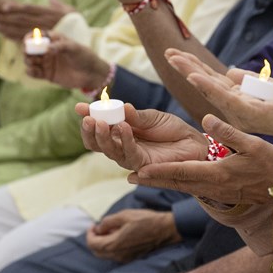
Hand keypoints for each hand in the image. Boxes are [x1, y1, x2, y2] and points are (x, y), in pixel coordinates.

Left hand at [0, 0, 71, 41]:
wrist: (81, 48)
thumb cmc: (77, 27)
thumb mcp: (71, 13)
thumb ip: (59, 4)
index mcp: (49, 14)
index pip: (30, 9)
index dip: (17, 7)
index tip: (4, 6)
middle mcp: (43, 23)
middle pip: (21, 19)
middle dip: (5, 17)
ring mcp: (40, 34)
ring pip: (20, 29)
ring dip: (5, 26)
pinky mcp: (39, 44)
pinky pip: (24, 40)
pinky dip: (13, 37)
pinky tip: (3, 34)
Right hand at [24, 32, 112, 90]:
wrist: (91, 74)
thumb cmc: (85, 57)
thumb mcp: (74, 48)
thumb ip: (60, 46)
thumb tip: (47, 48)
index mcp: (54, 40)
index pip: (38, 35)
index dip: (30, 37)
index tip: (27, 40)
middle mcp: (47, 50)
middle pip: (30, 48)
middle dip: (27, 50)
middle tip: (30, 54)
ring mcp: (46, 62)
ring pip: (29, 60)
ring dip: (28, 60)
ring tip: (34, 62)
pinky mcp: (46, 74)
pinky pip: (33, 72)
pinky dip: (30, 71)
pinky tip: (33, 70)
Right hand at [75, 103, 208, 170]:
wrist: (193, 142)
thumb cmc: (173, 129)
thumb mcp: (152, 117)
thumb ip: (135, 115)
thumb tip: (119, 106)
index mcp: (121, 132)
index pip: (99, 127)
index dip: (88, 118)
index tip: (78, 107)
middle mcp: (122, 146)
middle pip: (98, 143)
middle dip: (90, 131)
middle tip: (87, 118)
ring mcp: (130, 157)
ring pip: (109, 151)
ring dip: (103, 137)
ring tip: (100, 122)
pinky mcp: (142, 165)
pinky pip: (129, 154)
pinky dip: (124, 140)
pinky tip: (123, 127)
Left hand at [85, 209, 180, 262]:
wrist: (166, 230)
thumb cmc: (146, 221)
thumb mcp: (124, 215)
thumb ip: (108, 222)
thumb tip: (99, 227)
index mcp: (114, 245)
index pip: (92, 244)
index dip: (89, 234)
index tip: (93, 225)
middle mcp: (118, 255)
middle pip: (96, 252)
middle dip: (94, 240)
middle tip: (98, 228)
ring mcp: (125, 258)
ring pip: (105, 254)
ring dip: (103, 243)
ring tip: (110, 230)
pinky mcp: (131, 258)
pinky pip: (115, 255)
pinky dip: (111, 246)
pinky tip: (118, 236)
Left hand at [130, 114, 272, 206]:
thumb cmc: (272, 164)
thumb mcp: (254, 144)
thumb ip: (229, 132)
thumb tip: (207, 119)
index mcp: (218, 174)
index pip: (182, 171)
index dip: (159, 171)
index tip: (140, 169)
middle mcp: (213, 186)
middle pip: (176, 182)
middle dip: (153, 179)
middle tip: (129, 175)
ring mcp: (216, 193)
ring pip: (183, 187)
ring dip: (161, 182)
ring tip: (141, 178)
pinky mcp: (220, 193)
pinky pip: (192, 188)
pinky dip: (176, 184)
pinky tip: (168, 180)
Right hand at [166, 49, 272, 159]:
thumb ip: (252, 80)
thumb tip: (230, 70)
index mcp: (244, 101)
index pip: (215, 82)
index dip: (197, 68)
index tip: (179, 54)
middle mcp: (238, 108)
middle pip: (207, 84)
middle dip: (187, 67)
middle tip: (167, 52)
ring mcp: (242, 112)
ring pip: (211, 89)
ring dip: (192, 72)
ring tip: (173, 58)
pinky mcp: (250, 114)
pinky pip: (225, 98)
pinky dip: (208, 86)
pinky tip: (194, 75)